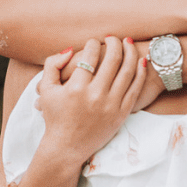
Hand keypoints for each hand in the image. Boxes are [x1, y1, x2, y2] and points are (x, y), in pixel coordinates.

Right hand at [35, 36, 147, 163]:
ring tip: (128, 43)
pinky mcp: (121, 114)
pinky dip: (140, 72)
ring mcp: (111, 105)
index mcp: (76, 88)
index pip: (90, 56)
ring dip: (130, 52)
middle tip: (113, 38)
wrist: (66, 148)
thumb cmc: (55, 117)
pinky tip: (140, 61)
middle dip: (114, 43)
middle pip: (112, 59)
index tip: (94, 42)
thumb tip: (70, 49)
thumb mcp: (46, 89)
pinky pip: (135, 88)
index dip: (93, 44)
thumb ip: (52, 65)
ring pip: (127, 71)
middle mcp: (95, 95)